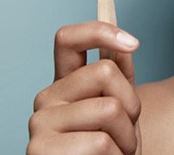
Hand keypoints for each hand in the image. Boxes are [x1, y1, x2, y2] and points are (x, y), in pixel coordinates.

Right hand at [27, 21, 141, 154]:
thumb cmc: (111, 152)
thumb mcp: (121, 111)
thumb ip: (119, 78)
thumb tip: (124, 45)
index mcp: (64, 85)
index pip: (68, 39)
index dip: (100, 31)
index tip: (134, 42)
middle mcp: (46, 99)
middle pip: (105, 72)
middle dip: (131, 104)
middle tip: (124, 132)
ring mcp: (40, 125)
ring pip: (109, 109)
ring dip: (127, 138)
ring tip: (115, 154)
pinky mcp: (41, 152)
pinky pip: (99, 143)